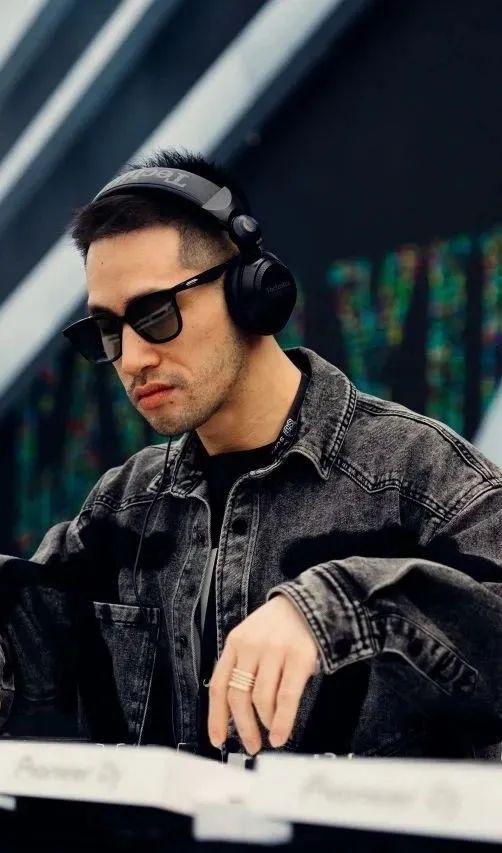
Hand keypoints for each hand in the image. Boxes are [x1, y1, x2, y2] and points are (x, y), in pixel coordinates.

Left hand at [207, 594, 318, 754]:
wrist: (309, 602)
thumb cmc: (278, 627)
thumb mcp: (252, 639)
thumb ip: (243, 667)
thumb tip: (237, 713)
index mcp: (235, 643)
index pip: (219, 685)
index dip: (216, 717)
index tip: (217, 739)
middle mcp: (251, 646)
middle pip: (238, 696)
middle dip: (242, 727)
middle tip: (250, 744)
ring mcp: (274, 651)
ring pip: (261, 699)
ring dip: (265, 724)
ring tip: (271, 733)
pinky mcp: (298, 657)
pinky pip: (286, 697)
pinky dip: (282, 722)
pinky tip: (281, 734)